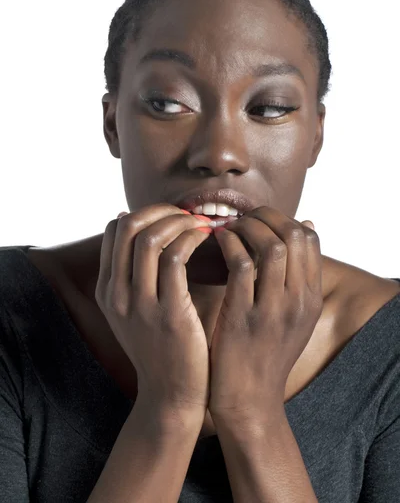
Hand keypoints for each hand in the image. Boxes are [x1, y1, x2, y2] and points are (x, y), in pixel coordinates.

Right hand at [95, 204, 211, 420]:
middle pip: (129, 227)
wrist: (171, 397)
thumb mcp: (135, 312)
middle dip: (161, 210)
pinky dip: (192, 239)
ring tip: (202, 225)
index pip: (114, 229)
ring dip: (180, 222)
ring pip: (150, 238)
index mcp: (107, 290)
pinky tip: (208, 240)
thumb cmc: (163, 348)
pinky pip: (176, 258)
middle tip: (188, 215)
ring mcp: (139, 304)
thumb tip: (137, 233)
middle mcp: (116, 294)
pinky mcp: (167, 313)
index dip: (145, 213)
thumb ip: (134, 276)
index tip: (172, 217)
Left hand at [208, 207, 321, 421]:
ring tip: (229, 228)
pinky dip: (228, 245)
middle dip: (266, 217)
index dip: (283, 219)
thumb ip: (298, 277)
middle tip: (243, 217)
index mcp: (311, 298)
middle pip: (294, 235)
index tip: (260, 219)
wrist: (249, 401)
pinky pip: (241, 264)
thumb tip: (306, 225)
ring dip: (246, 227)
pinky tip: (216, 243)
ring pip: (271, 245)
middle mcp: (298, 301)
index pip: (310, 238)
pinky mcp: (243, 317)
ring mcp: (273, 309)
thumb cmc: (264, 353)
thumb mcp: (293, 317)